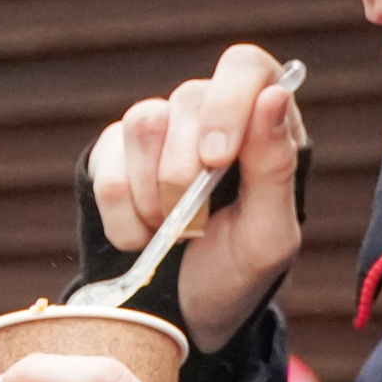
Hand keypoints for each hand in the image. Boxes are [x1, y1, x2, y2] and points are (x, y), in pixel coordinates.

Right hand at [90, 44, 305, 351]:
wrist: (179, 314)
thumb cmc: (237, 271)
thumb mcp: (269, 236)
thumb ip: (275, 167)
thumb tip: (272, 96)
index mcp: (263, 121)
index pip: (245, 66)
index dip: (227, 104)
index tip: (216, 159)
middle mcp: (209, 113)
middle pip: (187, 98)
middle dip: (187, 173)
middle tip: (197, 224)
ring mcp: (158, 129)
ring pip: (142, 123)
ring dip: (155, 194)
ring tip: (172, 231)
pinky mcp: (112, 153)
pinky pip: (105, 165)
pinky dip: (123, 214)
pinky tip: (141, 235)